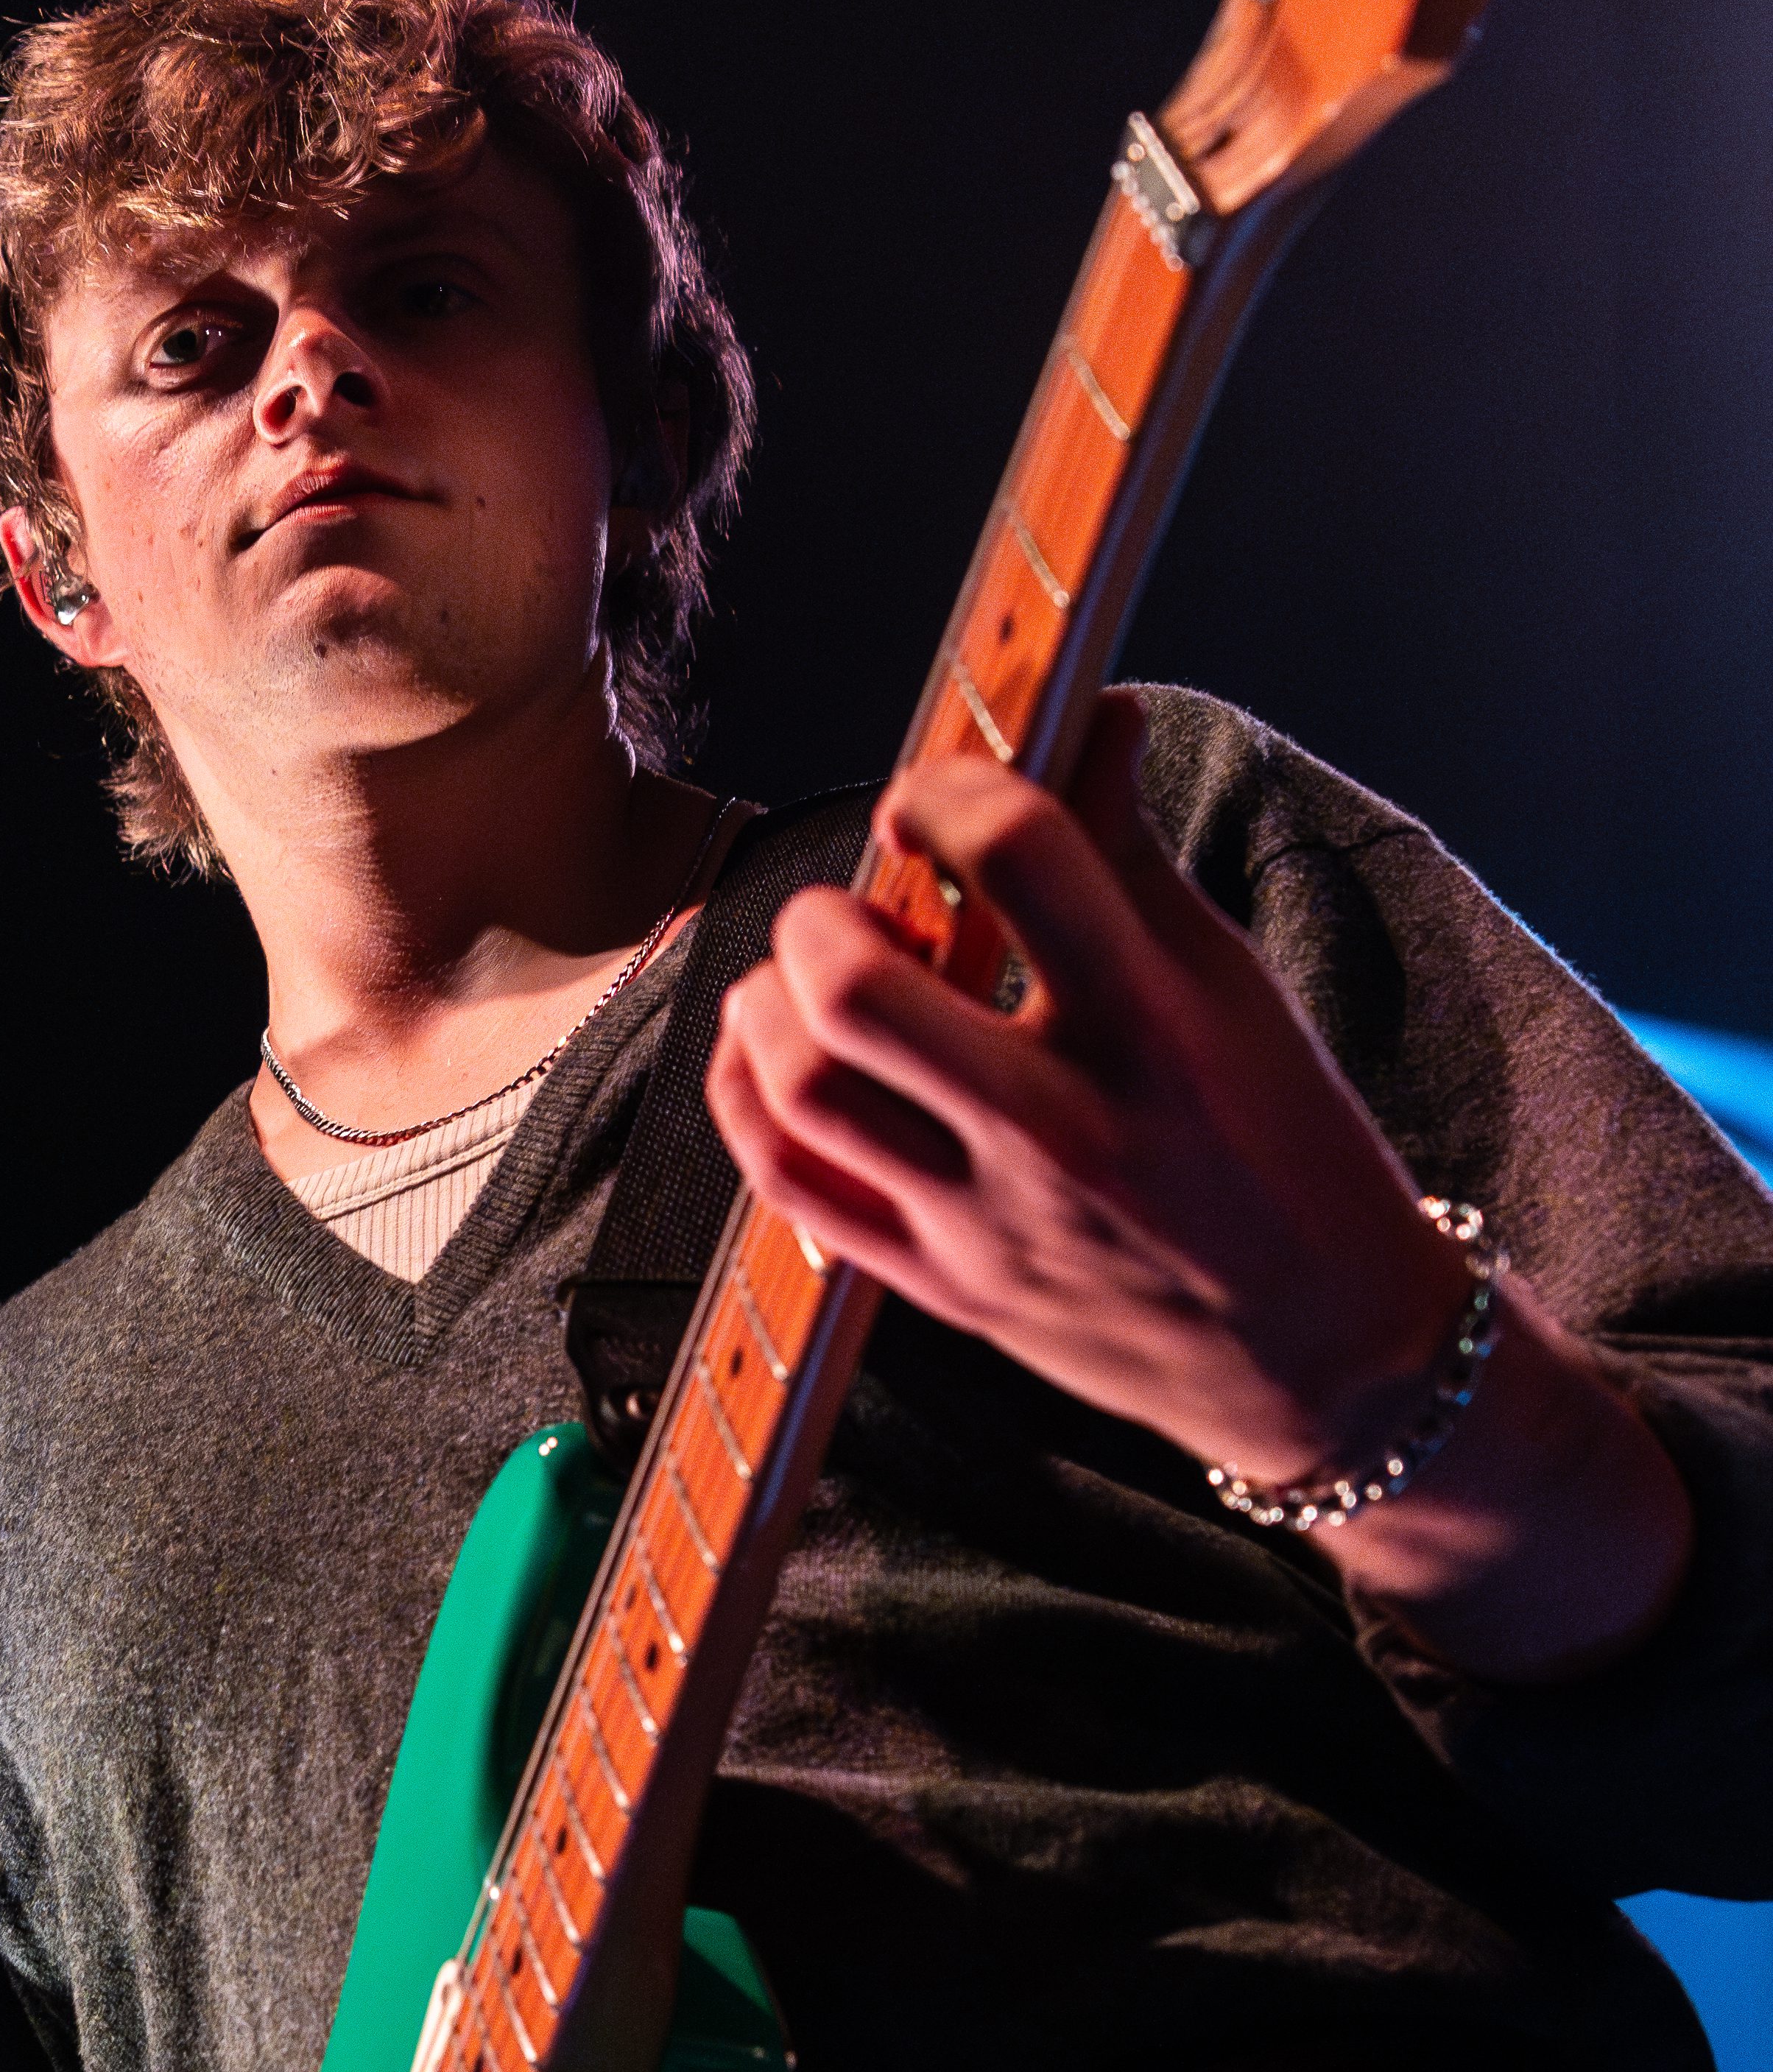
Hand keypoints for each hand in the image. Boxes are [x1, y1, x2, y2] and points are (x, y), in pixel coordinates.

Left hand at [702, 695, 1689, 1682]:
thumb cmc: (1285, 1150)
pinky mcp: (943, 1290)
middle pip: (856, 990)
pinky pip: (789, 1187)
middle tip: (855, 906)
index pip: (1019, 854)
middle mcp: (1063, 1128)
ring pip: (801, 1089)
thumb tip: (1088, 716)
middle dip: (823, 914)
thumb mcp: (1235, 986)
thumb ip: (1133, 853)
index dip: (949, 789)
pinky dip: (745, 1098)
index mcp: (1155, 1029)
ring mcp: (989, 1221)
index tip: (940, 801)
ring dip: (767, 1003)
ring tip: (807, 978)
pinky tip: (768, 1055)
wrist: (1326, 1354)